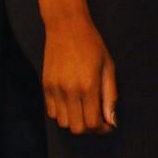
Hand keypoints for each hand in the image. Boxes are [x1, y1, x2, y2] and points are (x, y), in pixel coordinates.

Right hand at [42, 14, 116, 134]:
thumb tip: (112, 120)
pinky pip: (51, 112)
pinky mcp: (45, 87)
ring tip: (86, 110)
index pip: (93, 123)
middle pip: (76, 128)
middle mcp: (69, 91)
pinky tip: (73, 104)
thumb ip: (110, 95)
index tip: (109, 125)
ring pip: (62, 123)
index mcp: (88, 86)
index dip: (103, 129)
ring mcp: (54, 90)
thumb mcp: (109, 67)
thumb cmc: (93, 46)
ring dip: (76, 122)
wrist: (67, 28)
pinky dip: (62, 114)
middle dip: (90, 129)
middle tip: (99, 120)